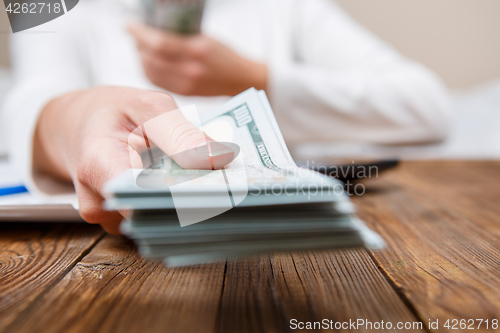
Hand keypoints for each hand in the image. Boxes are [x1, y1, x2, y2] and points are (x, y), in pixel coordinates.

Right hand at [34, 87, 234, 233]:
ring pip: (158, 220)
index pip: (145, 200)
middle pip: (155, 215)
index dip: (186, 199)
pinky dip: (175, 204)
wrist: (80, 126)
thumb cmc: (114, 112)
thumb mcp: (147, 107)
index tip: (221, 191)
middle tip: (228, 185)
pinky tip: (187, 186)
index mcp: (99, 166)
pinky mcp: (122, 222)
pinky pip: (154, 218)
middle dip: (193, 201)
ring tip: (205, 180)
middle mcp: (100, 202)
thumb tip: (219, 158)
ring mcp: (108, 218)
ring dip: (185, 203)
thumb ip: (181, 133)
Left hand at [128, 23, 267, 95]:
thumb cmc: (224, 55)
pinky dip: (149, 71)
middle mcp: (190, 69)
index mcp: (197, 50)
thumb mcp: (205, 38)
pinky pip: (157, 82)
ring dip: (142, 58)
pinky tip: (150, 63)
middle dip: (139, 45)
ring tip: (142, 49)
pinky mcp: (184, 93)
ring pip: (151, 71)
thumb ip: (181, 35)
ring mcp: (186, 84)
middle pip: (151, 58)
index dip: (140, 33)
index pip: (159, 42)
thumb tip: (153, 28)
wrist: (239, 79)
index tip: (130, 26)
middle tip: (136, 36)